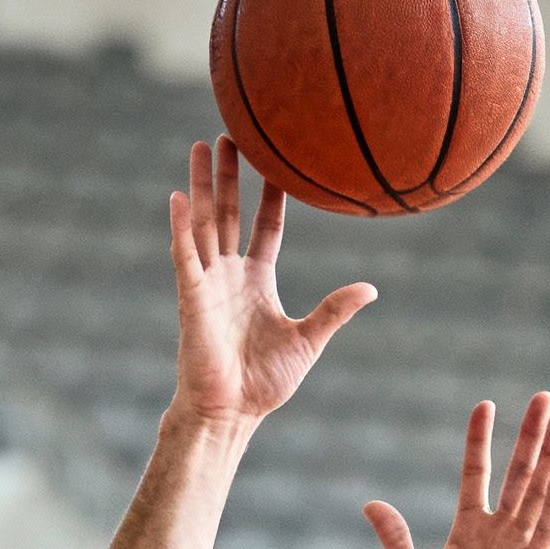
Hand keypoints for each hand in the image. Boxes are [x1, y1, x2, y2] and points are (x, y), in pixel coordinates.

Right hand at [168, 137, 375, 425]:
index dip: (270, 196)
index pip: (265, 228)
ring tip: (201, 146)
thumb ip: (335, 310)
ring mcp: (208, 283)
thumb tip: (371, 288)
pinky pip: (186, 257)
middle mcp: (229, 275)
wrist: (233, 413)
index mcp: (257, 281)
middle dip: (230, 176)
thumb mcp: (309, 339)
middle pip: (230, 213)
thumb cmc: (265, 382)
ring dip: (204, 185)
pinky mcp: (192, 298)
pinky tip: (178, 197)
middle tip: (230, 135)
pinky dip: (181, 227)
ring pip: (205, 223)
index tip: (276, 163)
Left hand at [364, 394, 549, 548]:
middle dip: (528, 435)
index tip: (484, 405)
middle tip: (542, 397)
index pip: (475, 474)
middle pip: (516, 473)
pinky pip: (545, 530)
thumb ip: (396, 539)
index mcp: (466, 530)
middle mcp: (496, 532)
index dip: (479, 440)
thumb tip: (370, 504)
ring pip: (536, 492)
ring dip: (549, 456)